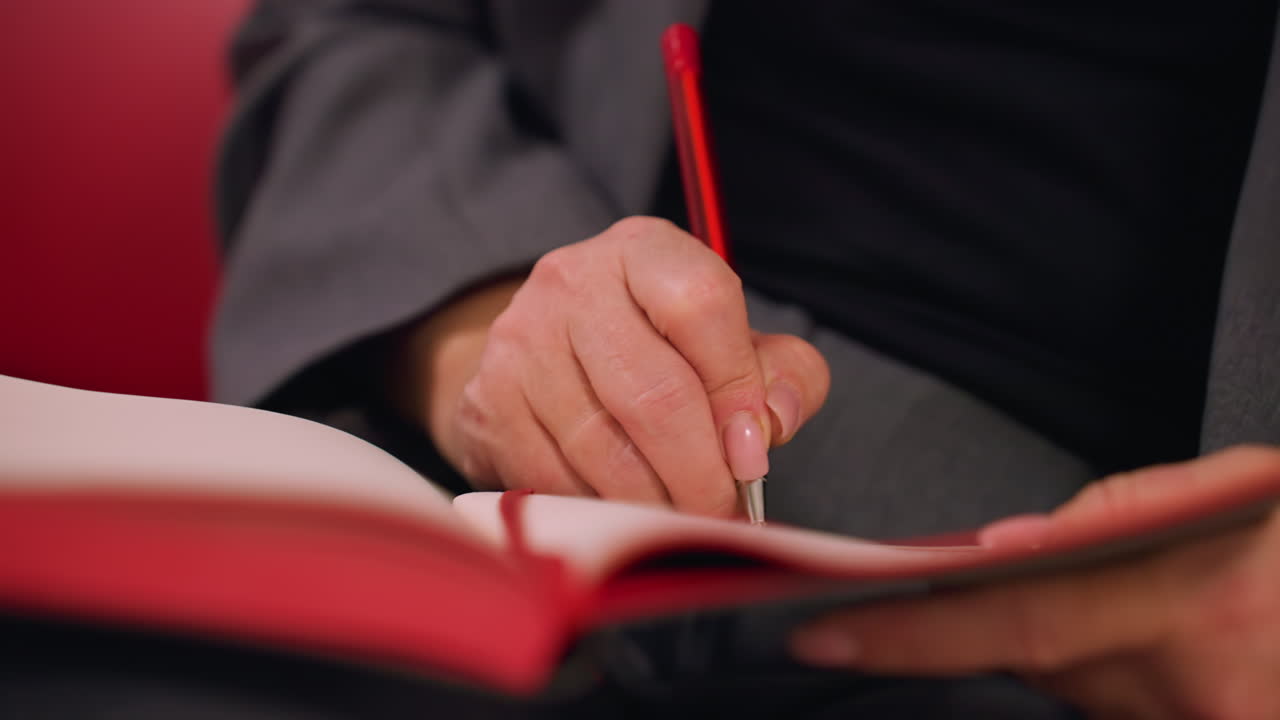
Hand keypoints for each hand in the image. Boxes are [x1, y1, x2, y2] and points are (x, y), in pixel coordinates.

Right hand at [392, 216, 829, 516]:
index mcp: (644, 251)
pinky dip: (601, 512)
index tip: (752, 451)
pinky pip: (555, 480)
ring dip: (655, 505)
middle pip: (655, 393)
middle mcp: (574, 282)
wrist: (541, 358)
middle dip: (700, 475)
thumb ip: (780, 375)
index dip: (737, 388)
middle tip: (721, 513)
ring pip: (604, 450)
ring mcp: (521, 340)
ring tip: (681, 522)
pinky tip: (623, 514)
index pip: (702, 303)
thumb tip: (774, 422)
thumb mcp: (728, 342)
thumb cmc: (654, 353)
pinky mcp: (488, 401)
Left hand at [790, 445, 1279, 718]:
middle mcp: (1189, 694)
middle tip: (949, 589)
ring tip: (1137, 602)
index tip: (818, 635)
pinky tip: (1153, 641)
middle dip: (989, 626)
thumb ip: (1119, 516)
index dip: (908, 635)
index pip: (1012, 626)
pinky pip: (1115, 710)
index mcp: (1188, 608)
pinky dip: (1105, 676)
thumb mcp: (1237, 489)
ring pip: (1075, 694)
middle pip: (1036, 668)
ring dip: (1069, 650)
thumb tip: (1007, 552)